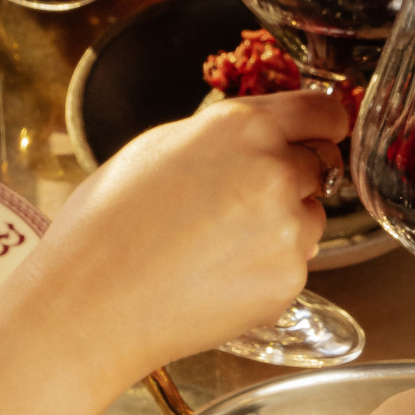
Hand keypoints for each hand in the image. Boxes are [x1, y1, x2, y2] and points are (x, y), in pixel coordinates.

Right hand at [41, 90, 339, 374]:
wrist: (90, 303)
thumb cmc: (106, 225)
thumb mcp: (158, 146)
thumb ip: (223, 135)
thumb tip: (259, 133)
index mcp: (242, 126)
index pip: (325, 111)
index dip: (324, 125)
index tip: (324, 135)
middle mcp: (275, 170)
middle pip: (320, 164)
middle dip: (293, 178)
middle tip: (240, 204)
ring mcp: (287, 227)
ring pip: (310, 217)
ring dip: (283, 226)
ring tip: (217, 246)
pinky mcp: (287, 280)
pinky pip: (293, 265)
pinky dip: (267, 270)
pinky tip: (217, 276)